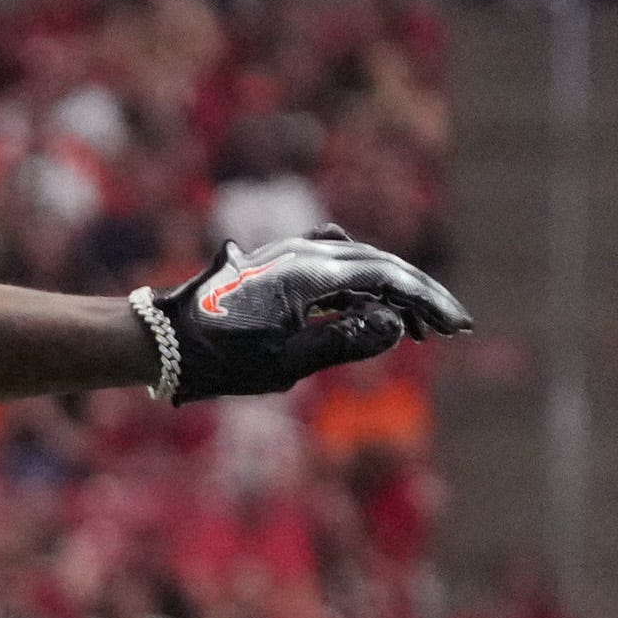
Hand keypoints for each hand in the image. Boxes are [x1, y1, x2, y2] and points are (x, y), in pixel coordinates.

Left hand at [137, 228, 469, 403]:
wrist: (160, 341)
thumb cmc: (218, 358)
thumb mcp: (286, 364)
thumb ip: (344, 342)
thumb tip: (395, 325)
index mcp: (312, 273)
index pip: (389, 279)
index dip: (427, 302)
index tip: (457, 326)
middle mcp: (304, 253)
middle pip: (380, 265)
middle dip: (419, 296)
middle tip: (452, 326)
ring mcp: (289, 255)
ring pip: (359, 264)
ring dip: (393, 291)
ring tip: (418, 325)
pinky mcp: (278, 266)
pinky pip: (334, 267)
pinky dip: (363, 286)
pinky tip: (375, 305)